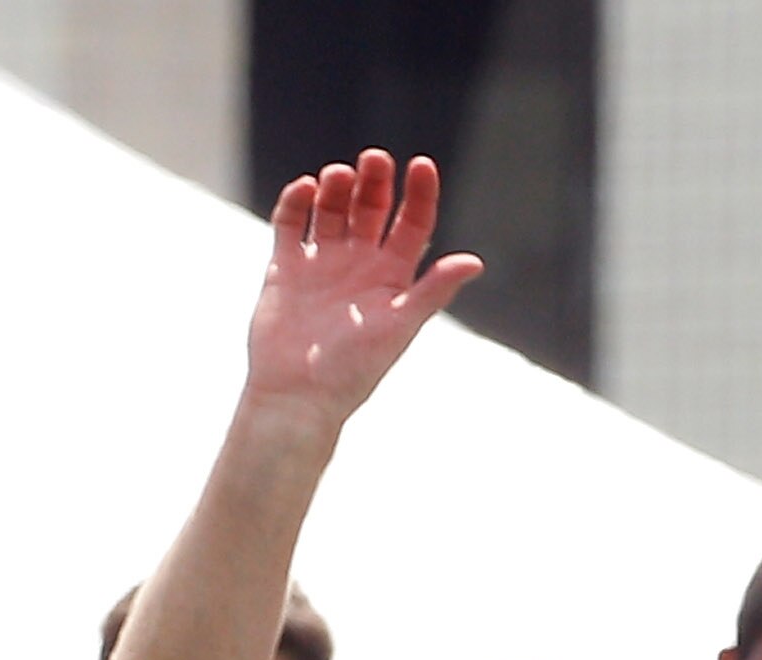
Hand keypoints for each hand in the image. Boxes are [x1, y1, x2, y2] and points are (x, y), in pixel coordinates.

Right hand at [244, 151, 481, 428]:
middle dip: (375, 180)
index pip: (413, 223)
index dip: (420, 193)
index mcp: (393, 277)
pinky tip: (305, 188)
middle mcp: (360, 264)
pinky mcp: (286, 266)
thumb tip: (475, 263)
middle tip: (375, 159)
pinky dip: (296, 201)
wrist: (298, 396)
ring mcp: (322, 262)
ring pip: (332, 208)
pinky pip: (290, 222)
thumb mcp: (400, 326)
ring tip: (338, 177)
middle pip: (372, 206)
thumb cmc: (354, 369)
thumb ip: (433, 291)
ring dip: (336, 187)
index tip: (422, 165)